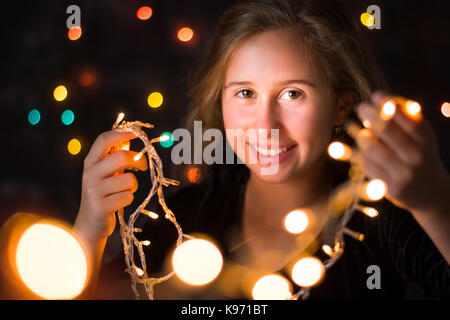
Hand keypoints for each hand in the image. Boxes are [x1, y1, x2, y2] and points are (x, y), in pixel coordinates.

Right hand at [75, 130, 147, 240]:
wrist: (89, 225)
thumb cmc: (102, 195)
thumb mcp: (106, 174)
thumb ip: (114, 157)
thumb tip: (127, 140)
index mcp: (90, 163)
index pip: (104, 140)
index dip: (122, 133)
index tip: (137, 132)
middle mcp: (89, 174)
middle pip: (121, 157)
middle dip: (138, 161)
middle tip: (143, 166)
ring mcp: (94, 191)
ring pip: (129, 180)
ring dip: (133, 186)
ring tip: (124, 191)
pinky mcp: (101, 206)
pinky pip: (128, 196)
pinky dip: (128, 199)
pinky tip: (119, 203)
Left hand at [354, 91, 449, 212]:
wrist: (430, 193)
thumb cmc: (420, 156)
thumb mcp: (421, 138)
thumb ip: (405, 118)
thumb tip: (379, 96)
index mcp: (426, 141)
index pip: (408, 120)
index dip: (390, 106)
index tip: (376, 95)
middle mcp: (416, 157)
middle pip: (387, 131)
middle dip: (370, 116)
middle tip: (361, 108)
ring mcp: (402, 173)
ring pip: (372, 149)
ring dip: (360, 135)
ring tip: (354, 127)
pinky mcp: (389, 187)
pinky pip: (367, 166)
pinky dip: (359, 155)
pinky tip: (358, 148)